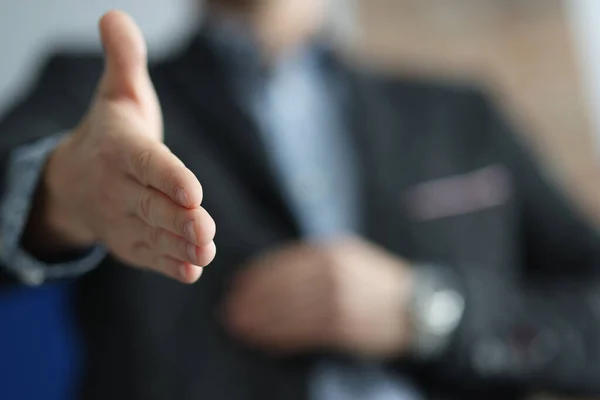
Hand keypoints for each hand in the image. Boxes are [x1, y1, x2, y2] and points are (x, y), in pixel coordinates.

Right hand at [35, 11, 215, 282]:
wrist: (78, 183)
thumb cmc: (112, 135)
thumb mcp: (119, 94)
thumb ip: (124, 60)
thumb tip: (115, 16)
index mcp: (121, 150)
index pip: (147, 164)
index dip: (168, 177)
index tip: (193, 190)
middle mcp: (120, 188)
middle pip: (153, 205)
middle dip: (179, 218)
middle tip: (205, 229)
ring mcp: (124, 220)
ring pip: (155, 234)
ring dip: (180, 245)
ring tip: (205, 251)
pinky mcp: (131, 243)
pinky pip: (150, 255)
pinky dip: (169, 264)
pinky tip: (192, 271)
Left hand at [225, 237, 413, 357]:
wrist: (418, 307)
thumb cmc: (376, 281)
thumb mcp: (350, 256)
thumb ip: (314, 260)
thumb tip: (270, 273)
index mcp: (334, 252)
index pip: (285, 262)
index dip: (258, 275)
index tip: (238, 284)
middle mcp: (334, 274)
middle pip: (282, 287)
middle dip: (253, 299)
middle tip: (231, 309)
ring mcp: (340, 301)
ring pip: (288, 311)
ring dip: (260, 320)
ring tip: (239, 325)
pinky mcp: (343, 327)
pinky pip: (302, 333)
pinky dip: (279, 337)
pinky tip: (264, 339)